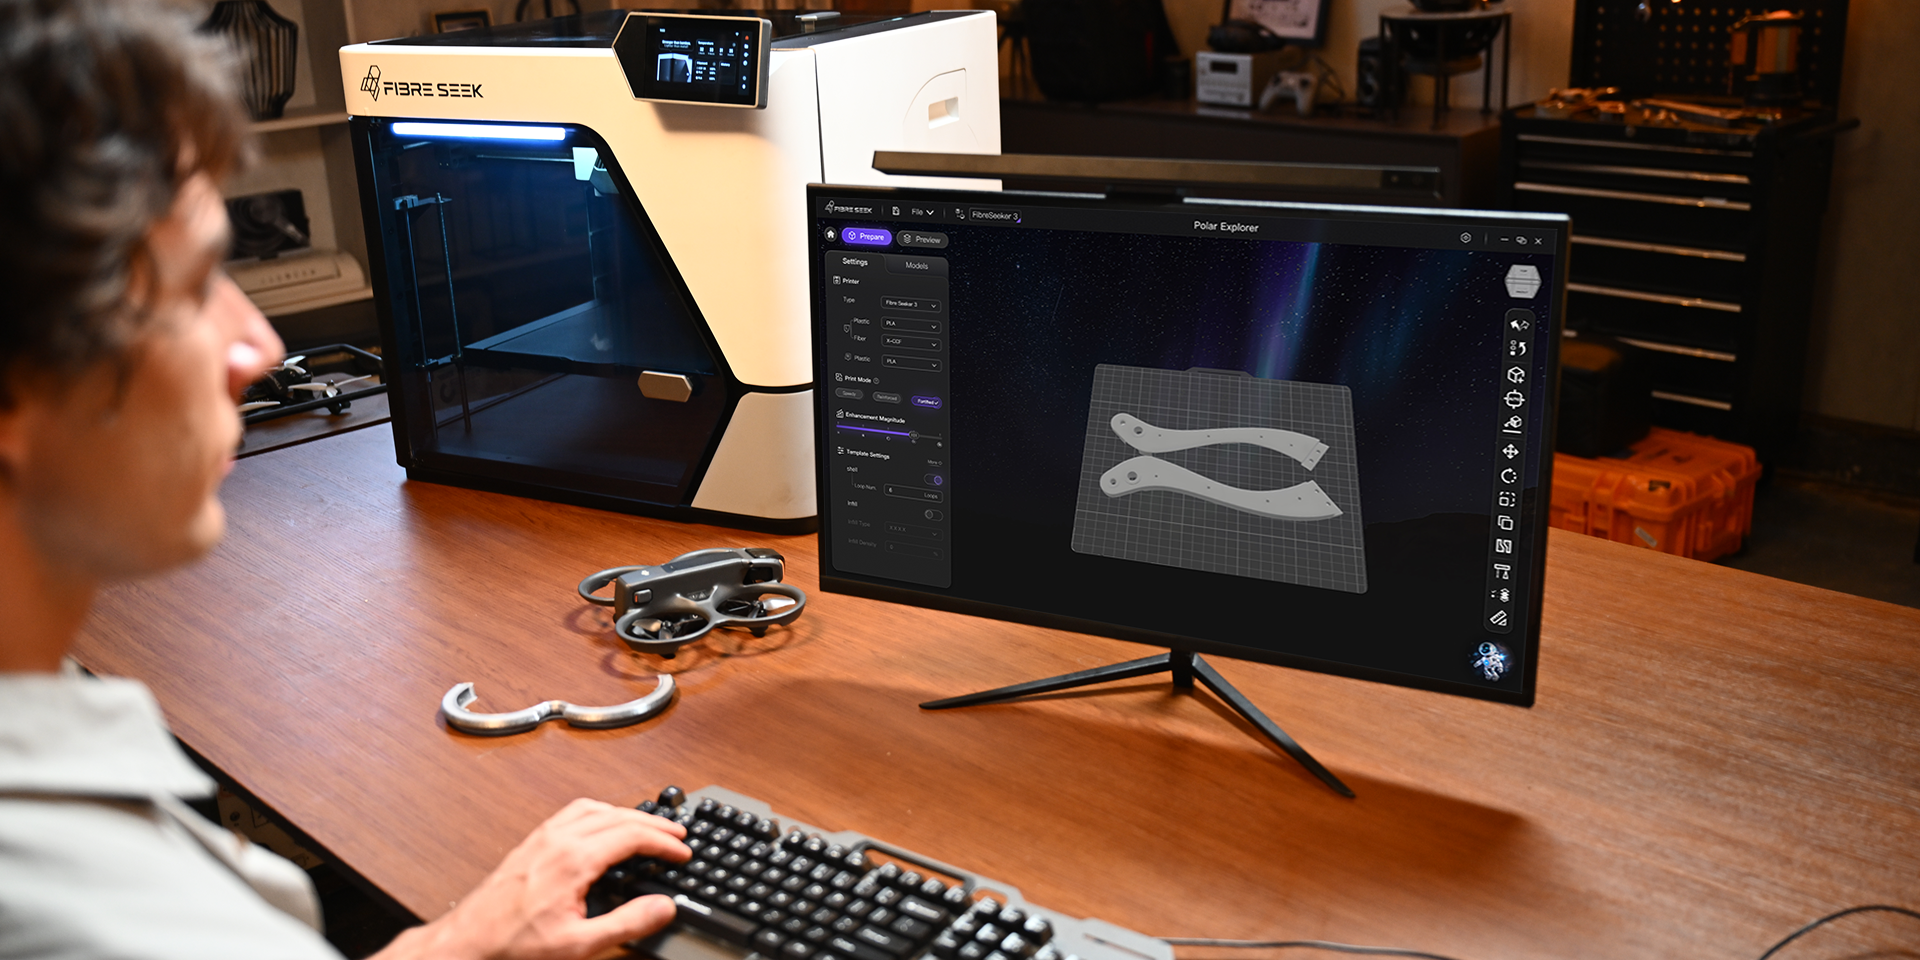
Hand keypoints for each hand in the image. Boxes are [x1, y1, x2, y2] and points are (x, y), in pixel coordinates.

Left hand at [375, 798, 689, 959]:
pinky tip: (601, 826)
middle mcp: (557, 840)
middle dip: (653, 822)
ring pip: (594, 808)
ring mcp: (542, 838)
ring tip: (646, 826)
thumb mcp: (578, 945)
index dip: (664, 842)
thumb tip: (662, 907)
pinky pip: (572, 813)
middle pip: (617, 815)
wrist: (466, 944)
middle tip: (677, 833)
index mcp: (573, 860)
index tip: (682, 852)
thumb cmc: (513, 944)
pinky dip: (599, 813)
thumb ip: (626, 924)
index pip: (631, 835)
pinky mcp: (531, 843)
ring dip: (626, 813)